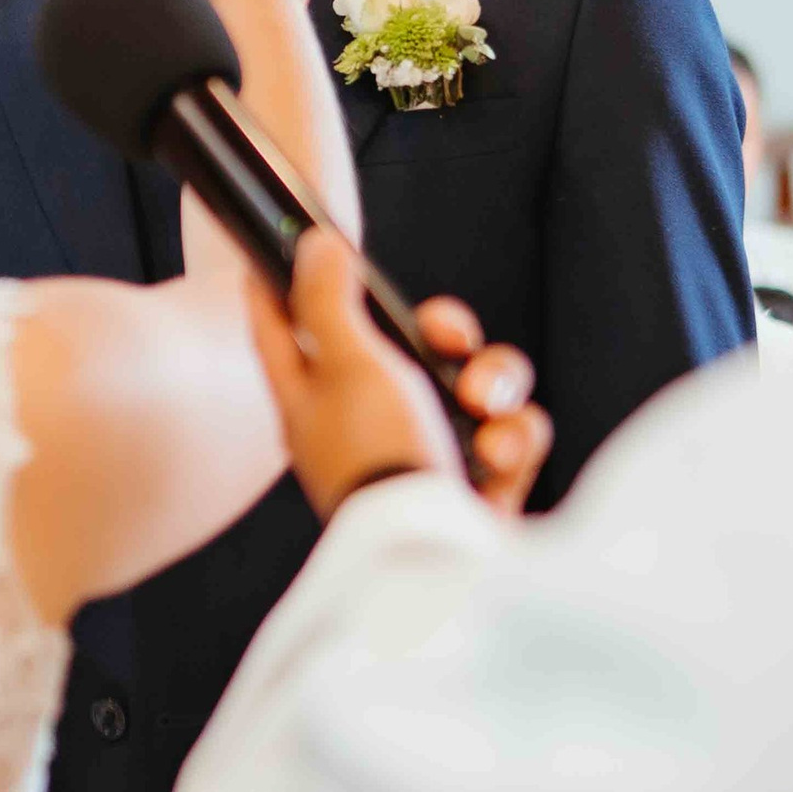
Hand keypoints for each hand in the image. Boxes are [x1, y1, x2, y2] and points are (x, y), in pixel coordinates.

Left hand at [246, 226, 551, 519]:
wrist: (432, 554)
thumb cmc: (376, 453)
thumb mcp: (343, 365)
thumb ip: (327, 300)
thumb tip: (314, 244)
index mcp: (314, 397)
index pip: (281, 327)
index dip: (280, 282)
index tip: (286, 237)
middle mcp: (370, 423)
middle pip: (413, 344)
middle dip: (448, 331)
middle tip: (447, 337)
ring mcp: (430, 454)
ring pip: (479, 383)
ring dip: (492, 385)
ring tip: (481, 407)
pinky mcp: (481, 486)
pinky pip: (512, 434)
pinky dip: (511, 439)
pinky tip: (498, 457)